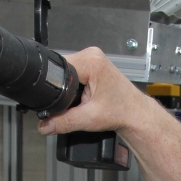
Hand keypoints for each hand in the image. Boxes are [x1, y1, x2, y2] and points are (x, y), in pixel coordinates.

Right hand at [38, 48, 155, 137]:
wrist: (135, 114)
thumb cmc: (122, 112)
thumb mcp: (88, 119)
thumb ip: (63, 122)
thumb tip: (44, 125)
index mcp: (91, 62)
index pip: (59, 68)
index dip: (54, 85)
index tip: (59, 99)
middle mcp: (92, 55)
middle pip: (62, 68)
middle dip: (62, 87)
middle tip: (76, 102)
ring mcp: (94, 58)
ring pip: (67, 70)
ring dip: (68, 86)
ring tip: (83, 98)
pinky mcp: (94, 64)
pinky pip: (75, 71)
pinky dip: (75, 84)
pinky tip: (84, 94)